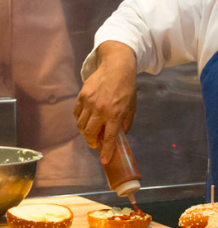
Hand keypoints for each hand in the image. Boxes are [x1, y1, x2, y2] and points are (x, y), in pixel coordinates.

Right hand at [74, 41, 136, 162]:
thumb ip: (126, 122)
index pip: (109, 137)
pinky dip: (79, 119)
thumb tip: (120, 135)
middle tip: (95, 143)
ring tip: (90, 132)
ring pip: (81, 124)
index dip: (107, 150)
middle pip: (90, 133)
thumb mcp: (131, 106)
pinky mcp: (82, 96)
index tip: (104, 160)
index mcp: (115, 113)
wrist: (116, 67)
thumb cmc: (127, 88)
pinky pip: (76, 113)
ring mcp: (89, 102)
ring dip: (84, 132)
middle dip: (92, 142)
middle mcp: (101, 110)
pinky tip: (85, 119)